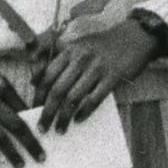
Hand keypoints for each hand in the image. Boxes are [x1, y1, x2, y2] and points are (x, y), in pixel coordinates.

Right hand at [0, 35, 45, 167]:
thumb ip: (8, 94)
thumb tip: (24, 116)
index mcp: (1, 86)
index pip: (23, 110)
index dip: (35, 126)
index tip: (44, 139)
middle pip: (15, 126)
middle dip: (30, 144)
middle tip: (41, 158)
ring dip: (11, 153)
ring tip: (20, 164)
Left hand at [33, 20, 155, 129]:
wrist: (134, 37)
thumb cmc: (103, 45)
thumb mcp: (78, 46)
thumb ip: (57, 60)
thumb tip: (35, 81)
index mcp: (69, 50)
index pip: (47, 75)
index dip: (38, 95)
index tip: (33, 109)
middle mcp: (81, 58)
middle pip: (58, 90)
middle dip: (47, 111)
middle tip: (42, 127)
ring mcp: (97, 67)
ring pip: (74, 97)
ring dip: (64, 117)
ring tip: (60, 129)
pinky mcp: (112, 76)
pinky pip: (94, 98)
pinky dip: (84, 111)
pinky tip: (78, 119)